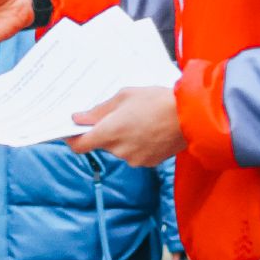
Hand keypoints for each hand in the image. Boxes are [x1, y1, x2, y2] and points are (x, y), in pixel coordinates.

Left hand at [69, 86, 185, 166]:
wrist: (192, 116)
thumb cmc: (158, 101)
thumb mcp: (125, 96)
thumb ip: (99, 110)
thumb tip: (79, 118)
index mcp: (110, 133)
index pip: (79, 145)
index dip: (70, 139)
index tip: (68, 131)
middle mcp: (120, 150)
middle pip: (102, 144)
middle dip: (104, 131)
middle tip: (114, 114)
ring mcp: (135, 159)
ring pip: (119, 148)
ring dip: (122, 136)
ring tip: (138, 118)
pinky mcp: (149, 162)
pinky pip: (135, 153)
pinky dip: (136, 143)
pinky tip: (148, 128)